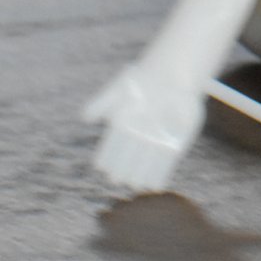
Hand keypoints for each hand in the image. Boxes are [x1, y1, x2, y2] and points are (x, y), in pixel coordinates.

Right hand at [82, 65, 205, 193]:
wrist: (173, 74)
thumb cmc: (144, 80)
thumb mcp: (120, 88)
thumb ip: (102, 102)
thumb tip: (84, 117)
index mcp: (123, 128)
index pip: (112, 146)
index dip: (107, 156)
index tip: (101, 166)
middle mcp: (139, 138)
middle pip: (129, 157)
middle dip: (123, 168)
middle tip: (117, 179)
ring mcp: (157, 141)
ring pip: (147, 162)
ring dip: (141, 174)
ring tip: (135, 184)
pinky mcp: (176, 143)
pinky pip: (167, 162)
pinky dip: (161, 173)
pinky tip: (155, 185)